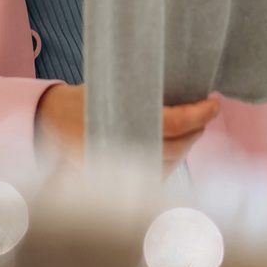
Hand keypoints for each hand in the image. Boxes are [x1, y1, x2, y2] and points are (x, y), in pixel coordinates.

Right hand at [35, 84, 220, 173]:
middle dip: (197, 130)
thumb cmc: (85, 98)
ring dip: (187, 146)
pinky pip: (156, 176)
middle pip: (178, 147)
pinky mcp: (118, 180)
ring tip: (194, 128)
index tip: (213, 104)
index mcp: (124, 122)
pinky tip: (176, 147)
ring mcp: (122, 167)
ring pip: (171, 163)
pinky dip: (171, 161)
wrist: (52, 120)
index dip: (198, 115)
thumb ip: (145, 94)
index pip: (174, 124)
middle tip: (207, 113)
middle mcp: (124, 148)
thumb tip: (185, 95)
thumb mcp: (114, 86)